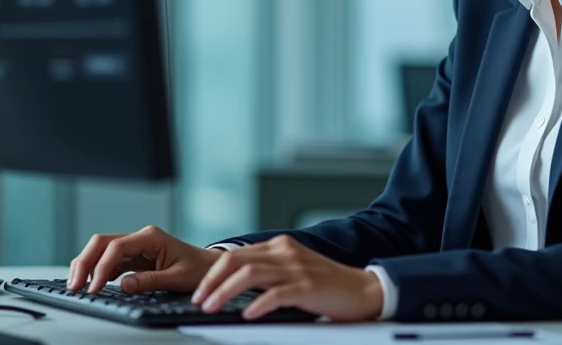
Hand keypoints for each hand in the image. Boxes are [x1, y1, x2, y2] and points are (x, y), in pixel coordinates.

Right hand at [67, 225, 221, 293]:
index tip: (93, 287)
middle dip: (85, 262)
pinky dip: (97, 270)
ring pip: (102, 250)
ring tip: (76, 285)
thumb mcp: (177, 278)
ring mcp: (136, 246)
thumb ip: (150, 281)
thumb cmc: (198, 269)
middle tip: (74, 285)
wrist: (209, 267)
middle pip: (102, 243)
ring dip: (87, 265)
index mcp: (151, 237)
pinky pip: (109, 260)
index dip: (100, 267)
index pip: (116, 247)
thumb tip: (124, 284)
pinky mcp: (134, 257)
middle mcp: (140, 237)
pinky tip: (90, 283)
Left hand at [192, 234, 384, 321]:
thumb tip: (234, 284)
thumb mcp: (293, 269)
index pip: (236, 254)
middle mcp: (285, 252)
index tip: (200, 291)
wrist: (363, 289)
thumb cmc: (326, 285)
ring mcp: (296, 268)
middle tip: (198, 299)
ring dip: (225, 292)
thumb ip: (268, 270)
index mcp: (279, 246)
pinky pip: (275, 294)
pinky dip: (257, 305)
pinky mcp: (308, 287)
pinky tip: (247, 315)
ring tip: (212, 308)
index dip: (213, 273)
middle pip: (236, 261)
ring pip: (250, 275)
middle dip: (212, 281)